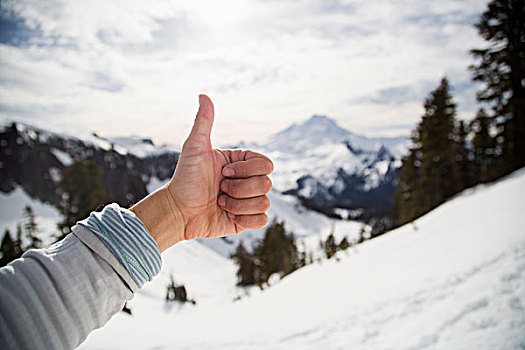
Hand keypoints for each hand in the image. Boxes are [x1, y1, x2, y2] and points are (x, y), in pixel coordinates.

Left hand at [131, 95, 272, 251]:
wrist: (178, 211)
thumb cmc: (184, 178)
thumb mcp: (194, 148)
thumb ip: (203, 122)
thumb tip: (203, 95)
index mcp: (241, 163)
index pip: (266, 164)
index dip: (247, 170)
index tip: (224, 172)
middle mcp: (248, 181)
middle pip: (266, 184)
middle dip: (240, 188)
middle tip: (219, 189)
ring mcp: (248, 201)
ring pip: (264, 202)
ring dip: (239, 204)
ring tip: (220, 202)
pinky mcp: (246, 220)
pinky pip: (262, 220)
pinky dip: (245, 219)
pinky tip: (228, 215)